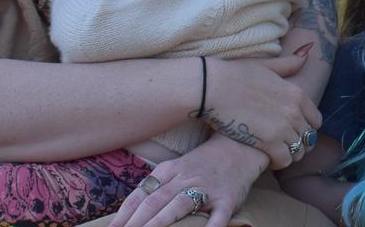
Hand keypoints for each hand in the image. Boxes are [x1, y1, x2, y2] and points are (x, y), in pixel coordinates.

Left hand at [110, 137, 266, 226]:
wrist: (241, 146)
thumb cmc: (204, 163)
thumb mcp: (176, 168)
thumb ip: (156, 186)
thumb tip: (129, 212)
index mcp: (169, 171)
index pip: (140, 196)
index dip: (123, 215)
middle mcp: (185, 178)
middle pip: (154, 202)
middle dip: (135, 223)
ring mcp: (206, 188)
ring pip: (178, 206)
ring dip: (159, 223)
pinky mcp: (227, 199)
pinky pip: (217, 217)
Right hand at [203, 46, 321, 168]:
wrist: (213, 87)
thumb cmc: (235, 75)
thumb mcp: (267, 66)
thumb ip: (288, 64)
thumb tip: (307, 51)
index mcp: (297, 93)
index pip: (316, 120)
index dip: (306, 128)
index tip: (294, 132)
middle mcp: (295, 111)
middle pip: (309, 138)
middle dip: (299, 143)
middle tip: (284, 145)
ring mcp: (283, 127)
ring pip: (298, 152)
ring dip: (289, 154)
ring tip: (276, 153)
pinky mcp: (269, 142)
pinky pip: (284, 160)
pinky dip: (278, 162)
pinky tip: (268, 158)